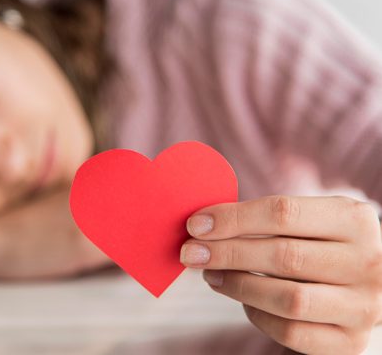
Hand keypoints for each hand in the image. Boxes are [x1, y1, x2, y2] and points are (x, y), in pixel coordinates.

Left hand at [180, 195, 381, 354]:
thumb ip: (266, 219)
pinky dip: (257, 315)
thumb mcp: (311, 219)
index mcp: (355, 219)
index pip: (283, 212)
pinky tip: (244, 300)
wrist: (372, 284)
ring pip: (287, 298)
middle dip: (226, 253)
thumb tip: (204, 226)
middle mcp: (368, 263)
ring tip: (211, 274)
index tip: (196, 225)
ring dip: (237, 285)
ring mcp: (363, 306)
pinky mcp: (351, 342)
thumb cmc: (324, 244)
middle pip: (283, 256)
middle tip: (191, 252)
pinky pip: (291, 332)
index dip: (233, 218)